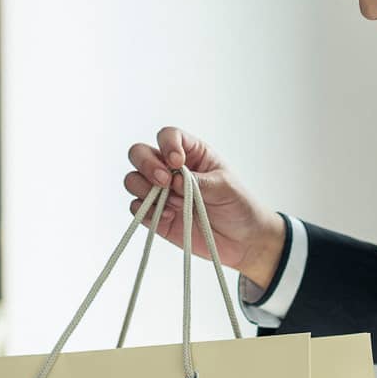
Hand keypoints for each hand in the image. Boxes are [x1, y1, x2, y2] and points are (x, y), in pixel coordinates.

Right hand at [123, 126, 286, 290]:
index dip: (167, 145)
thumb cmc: (239, 206)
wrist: (243, 241)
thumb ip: (199, 181)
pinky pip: (137, 209)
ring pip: (133, 180)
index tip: (178, 162)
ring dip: (147, 190)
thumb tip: (174, 179)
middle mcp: (171, 170)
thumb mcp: (225, 187)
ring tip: (175, 204)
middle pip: (139, 153)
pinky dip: (147, 212)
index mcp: (192, 154)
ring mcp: (161, 193)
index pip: (168, 136)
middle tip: (165, 181)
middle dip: (147, 165)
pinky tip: (169, 217)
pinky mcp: (156, 216)